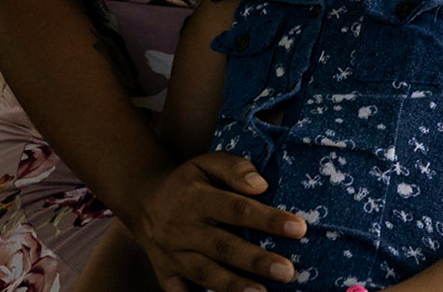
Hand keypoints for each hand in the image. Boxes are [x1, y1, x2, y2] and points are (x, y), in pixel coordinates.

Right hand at [130, 153, 306, 291]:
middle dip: (256, 261)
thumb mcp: (207, 163)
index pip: (237, 209)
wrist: (143, 201)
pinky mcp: (165, 274)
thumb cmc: (188, 182)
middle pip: (223, 247)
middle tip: (287, 271)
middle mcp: (182, 229)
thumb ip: (234, 169)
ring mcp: (172, 255)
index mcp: (196, 198)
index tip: (299, 228)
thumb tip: (261, 186)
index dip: (268, 219)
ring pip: (204, 274)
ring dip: (234, 286)